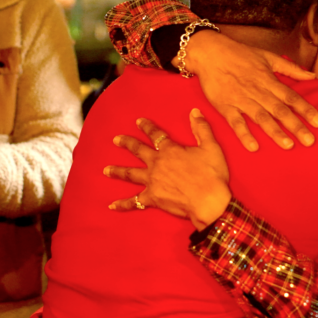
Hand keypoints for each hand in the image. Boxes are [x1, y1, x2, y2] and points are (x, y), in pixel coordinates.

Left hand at [104, 111, 231, 229]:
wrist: (209, 202)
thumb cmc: (212, 175)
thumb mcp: (211, 148)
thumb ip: (202, 129)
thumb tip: (195, 112)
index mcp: (170, 150)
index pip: (156, 134)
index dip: (147, 127)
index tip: (138, 121)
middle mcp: (157, 163)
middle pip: (138, 150)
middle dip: (126, 143)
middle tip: (116, 140)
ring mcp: (152, 181)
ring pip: (130, 174)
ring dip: (117, 171)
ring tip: (106, 170)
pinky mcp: (152, 198)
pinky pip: (134, 202)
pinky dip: (122, 204)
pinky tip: (111, 206)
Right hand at [185, 30, 317, 150]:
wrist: (210, 53)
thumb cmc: (240, 54)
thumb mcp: (268, 57)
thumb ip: (291, 69)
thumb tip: (312, 75)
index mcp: (269, 80)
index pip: (291, 97)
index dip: (306, 110)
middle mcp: (258, 91)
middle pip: (280, 110)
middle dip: (295, 126)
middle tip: (309, 141)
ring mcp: (241, 100)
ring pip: (261, 118)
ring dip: (275, 132)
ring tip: (288, 145)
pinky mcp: (225, 107)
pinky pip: (236, 122)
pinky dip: (244, 134)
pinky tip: (253, 146)